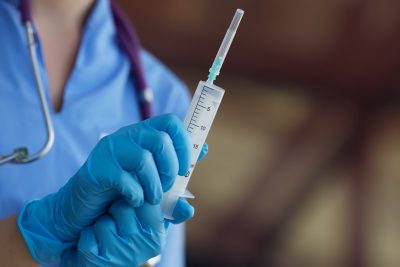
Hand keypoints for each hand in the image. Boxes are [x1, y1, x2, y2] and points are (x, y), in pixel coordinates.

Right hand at [18, 114, 190, 264]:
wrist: (84, 207)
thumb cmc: (123, 193)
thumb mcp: (154, 185)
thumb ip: (177, 178)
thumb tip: (203, 164)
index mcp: (143, 134)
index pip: (171, 122)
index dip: (184, 143)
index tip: (185, 168)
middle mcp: (127, 136)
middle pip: (161, 140)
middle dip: (171, 169)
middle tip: (166, 187)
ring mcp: (110, 150)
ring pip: (144, 159)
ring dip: (155, 185)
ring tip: (151, 199)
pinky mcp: (98, 168)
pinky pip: (125, 179)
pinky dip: (136, 195)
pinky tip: (134, 201)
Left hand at [61, 198, 193, 266]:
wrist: (104, 262)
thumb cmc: (129, 234)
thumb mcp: (151, 223)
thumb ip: (169, 210)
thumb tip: (189, 210)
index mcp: (156, 236)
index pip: (145, 201)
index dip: (134, 198)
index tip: (133, 205)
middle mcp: (142, 248)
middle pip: (122, 207)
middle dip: (116, 209)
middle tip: (119, 221)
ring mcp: (119, 256)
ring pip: (104, 222)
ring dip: (102, 223)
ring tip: (108, 232)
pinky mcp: (97, 261)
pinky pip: (89, 236)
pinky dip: (89, 235)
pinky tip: (96, 242)